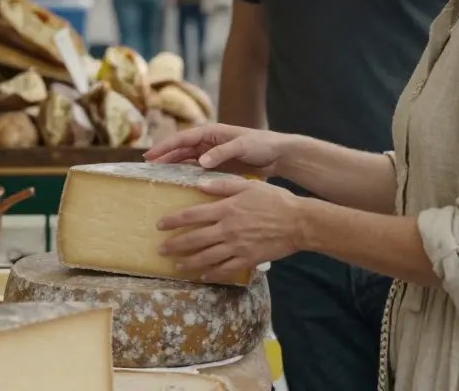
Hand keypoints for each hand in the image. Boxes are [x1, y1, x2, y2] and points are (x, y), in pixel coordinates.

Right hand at [143, 124, 292, 177]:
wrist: (278, 154)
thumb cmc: (262, 144)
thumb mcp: (242, 146)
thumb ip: (222, 153)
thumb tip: (200, 162)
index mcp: (212, 132)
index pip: (183, 138)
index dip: (165, 146)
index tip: (150, 155)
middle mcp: (209, 141)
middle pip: (181, 149)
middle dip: (164, 156)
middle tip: (147, 166)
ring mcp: (212, 153)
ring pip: (186, 159)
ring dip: (172, 165)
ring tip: (157, 175)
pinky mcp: (218, 165)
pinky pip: (197, 169)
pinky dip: (186, 174)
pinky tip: (177, 182)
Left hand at [158, 178, 303, 281]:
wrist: (298, 222)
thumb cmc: (274, 200)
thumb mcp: (248, 185)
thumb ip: (223, 185)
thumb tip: (200, 184)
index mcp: (226, 208)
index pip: (192, 215)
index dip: (173, 220)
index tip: (160, 225)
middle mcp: (227, 229)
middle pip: (194, 239)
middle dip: (174, 245)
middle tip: (161, 249)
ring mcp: (237, 246)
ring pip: (206, 257)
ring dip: (188, 262)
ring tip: (176, 265)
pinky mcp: (247, 259)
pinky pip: (225, 269)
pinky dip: (212, 274)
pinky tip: (203, 275)